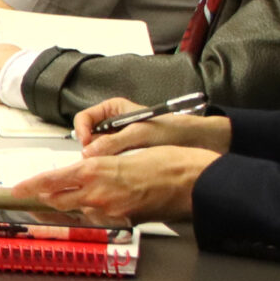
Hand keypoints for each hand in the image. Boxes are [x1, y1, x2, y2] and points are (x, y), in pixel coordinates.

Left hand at [12, 147, 219, 224]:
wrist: (196, 181)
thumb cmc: (168, 161)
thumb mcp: (127, 155)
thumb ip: (101, 169)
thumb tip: (85, 176)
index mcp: (96, 169)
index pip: (53, 180)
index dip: (32, 186)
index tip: (16, 190)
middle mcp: (98, 193)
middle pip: (58, 200)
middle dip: (42, 200)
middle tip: (29, 199)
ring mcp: (111, 210)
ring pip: (78, 211)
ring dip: (67, 207)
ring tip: (57, 204)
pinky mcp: (124, 222)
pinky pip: (100, 220)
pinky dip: (91, 214)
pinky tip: (91, 210)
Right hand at [73, 97, 234, 155]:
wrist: (198, 140)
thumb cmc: (172, 129)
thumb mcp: (139, 133)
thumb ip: (112, 142)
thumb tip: (88, 153)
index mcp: (114, 110)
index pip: (84, 118)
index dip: (82, 131)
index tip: (85, 144)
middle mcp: (114, 124)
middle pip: (89, 136)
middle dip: (91, 148)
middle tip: (97, 160)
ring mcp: (120, 140)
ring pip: (98, 151)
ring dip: (102, 159)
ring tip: (112, 166)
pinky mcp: (127, 154)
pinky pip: (111, 160)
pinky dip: (112, 166)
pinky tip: (120, 170)